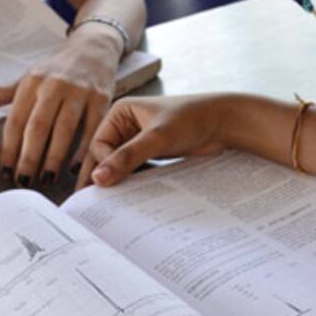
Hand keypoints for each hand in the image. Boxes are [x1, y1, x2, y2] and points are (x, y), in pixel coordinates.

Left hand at [0, 31, 119, 188]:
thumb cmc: (56, 71)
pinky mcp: (101, 99)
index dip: (9, 149)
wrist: (93, 49)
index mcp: (32, 82)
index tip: (6, 171)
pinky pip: (91, 130)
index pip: (15, 120)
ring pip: (64, 130)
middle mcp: (54, 85)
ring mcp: (79, 92)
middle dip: (29, 157)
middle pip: (38, 127)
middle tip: (24, 181)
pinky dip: (82, 151)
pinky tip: (74, 168)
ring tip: (46, 179)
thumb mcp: (26, 79)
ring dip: (54, 158)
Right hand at [77, 94, 232, 187]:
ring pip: (120, 164)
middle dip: (101, 175)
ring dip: (117, 180)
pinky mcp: (153, 151)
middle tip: (91, 201)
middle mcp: (127, 124)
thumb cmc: (192, 119)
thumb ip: (127, 158)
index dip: (102, 164)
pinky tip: (131, 196)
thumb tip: (98, 178)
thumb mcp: (157, 138)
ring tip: (109, 203)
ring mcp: (140, 139)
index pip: (99, 144)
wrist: (224, 123)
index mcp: (121, 112)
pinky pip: (136, 168)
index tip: (105, 184)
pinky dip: (133, 181)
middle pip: (105, 154)